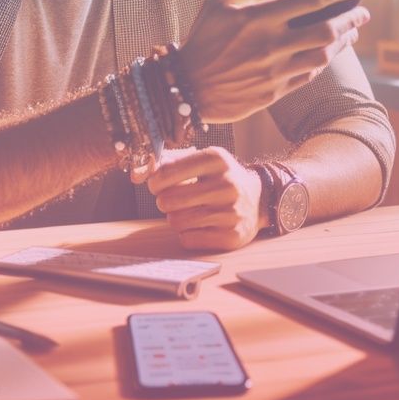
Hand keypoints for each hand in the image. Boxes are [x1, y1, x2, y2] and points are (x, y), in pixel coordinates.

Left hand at [147, 147, 264, 251]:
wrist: (258, 199)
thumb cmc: (221, 178)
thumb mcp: (202, 160)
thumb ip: (169, 161)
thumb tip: (140, 171)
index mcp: (217, 159)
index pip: (167, 172)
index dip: (155, 181)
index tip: (157, 184)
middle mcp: (227, 184)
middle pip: (168, 200)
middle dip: (164, 201)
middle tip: (171, 200)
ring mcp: (231, 211)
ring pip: (177, 221)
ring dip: (175, 218)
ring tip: (188, 211)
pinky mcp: (231, 236)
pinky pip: (188, 239)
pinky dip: (187, 234)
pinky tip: (199, 225)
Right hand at [177, 0, 370, 123]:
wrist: (187, 86)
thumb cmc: (204, 36)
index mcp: (259, 18)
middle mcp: (271, 45)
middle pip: (327, 30)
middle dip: (352, 18)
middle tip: (363, 11)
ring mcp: (275, 71)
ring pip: (323, 56)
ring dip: (344, 42)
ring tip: (352, 31)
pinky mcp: (274, 93)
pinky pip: (310, 76)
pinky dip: (323, 62)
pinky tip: (328, 52)